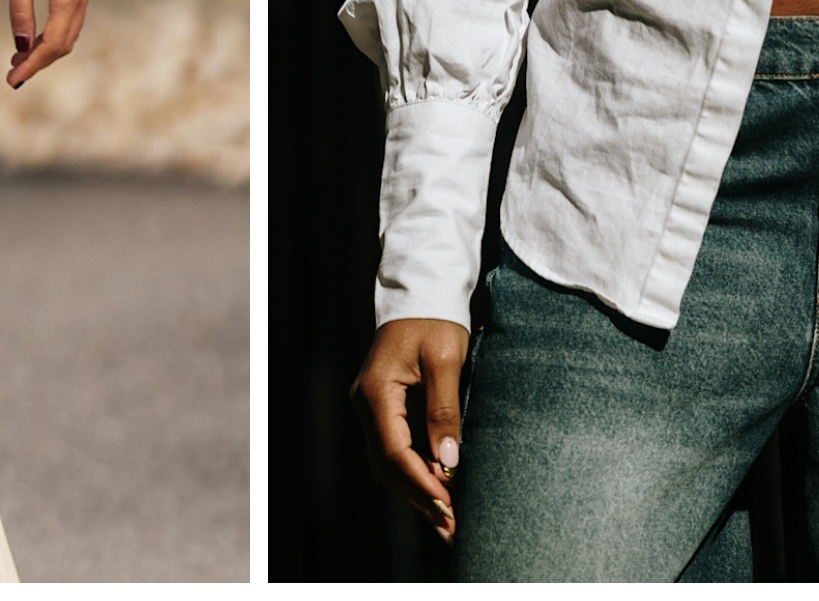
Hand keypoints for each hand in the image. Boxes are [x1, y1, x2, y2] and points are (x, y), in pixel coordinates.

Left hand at [4, 0, 96, 88]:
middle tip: (12, 73)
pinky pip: (73, 17)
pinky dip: (55, 32)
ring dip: (47, 48)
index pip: (53, 43)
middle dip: (40, 61)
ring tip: (19, 58)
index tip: (12, 80)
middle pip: (66, 42)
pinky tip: (36, 35)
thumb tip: (21, 46)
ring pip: (71, 31)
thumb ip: (20, 11)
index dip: (33, 66)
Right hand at [351, 318, 468, 541]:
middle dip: (418, 497)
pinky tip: (438, 491)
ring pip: (389, 463)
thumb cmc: (436, 320)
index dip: (421, 482)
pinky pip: (396, 450)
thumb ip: (444, 410)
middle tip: (451, 525)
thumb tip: (448, 461)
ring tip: (447, 521)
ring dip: (417, 491)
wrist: (424, 293)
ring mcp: (372, 408)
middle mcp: (366, 404)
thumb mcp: (446, 359)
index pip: (394, 452)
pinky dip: (416, 474)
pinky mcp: (385, 409)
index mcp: (376, 392)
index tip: (448, 505)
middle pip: (387, 466)